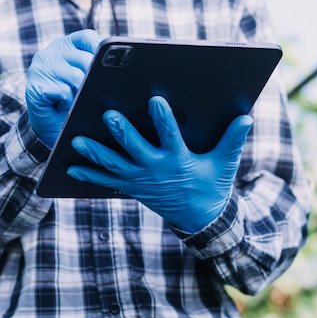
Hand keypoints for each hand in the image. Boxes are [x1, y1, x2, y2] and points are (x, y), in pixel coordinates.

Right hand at [26, 29, 100, 146]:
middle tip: (87, 93)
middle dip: (93, 79)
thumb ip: (97, 66)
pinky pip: (63, 92)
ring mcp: (39, 68)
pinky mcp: (34, 86)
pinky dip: (67, 102)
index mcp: (64, 45)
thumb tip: (115, 68)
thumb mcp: (87, 79)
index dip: (101, 51)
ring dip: (80, 93)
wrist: (52, 129)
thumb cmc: (73, 103)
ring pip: (75, 76)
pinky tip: (61, 105)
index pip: (88, 38)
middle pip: (85, 59)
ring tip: (73, 100)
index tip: (108, 67)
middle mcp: (50, 52)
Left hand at [67, 96, 252, 232]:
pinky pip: (107, 182)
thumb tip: (246, 117)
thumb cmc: (212, 185)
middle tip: (106, 115)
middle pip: (135, 149)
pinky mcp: (131, 188)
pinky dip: (89, 175)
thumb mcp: (224, 164)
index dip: (162, 118)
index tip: (154, 99)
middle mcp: (156, 170)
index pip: (170, 136)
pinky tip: (70, 168)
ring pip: (114, 165)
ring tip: (77, 140)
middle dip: (121, 132)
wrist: (200, 218)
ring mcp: (140, 180)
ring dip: (95, 153)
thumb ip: (232, 140)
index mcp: (179, 160)